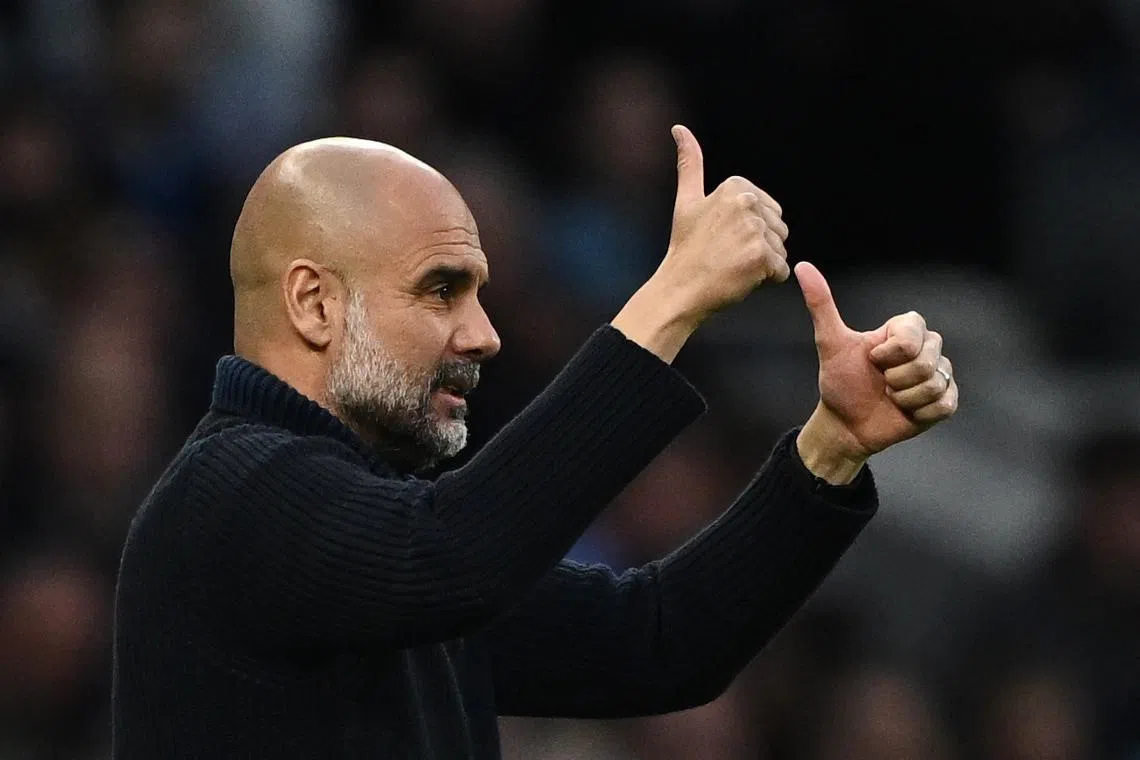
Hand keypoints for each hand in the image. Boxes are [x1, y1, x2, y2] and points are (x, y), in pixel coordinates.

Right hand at [652, 124, 789, 324]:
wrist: (679, 289)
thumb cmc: (685, 248)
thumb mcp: (687, 201)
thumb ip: (690, 164)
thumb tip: (680, 128)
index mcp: (736, 187)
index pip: (768, 211)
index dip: (749, 230)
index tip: (722, 238)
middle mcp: (748, 203)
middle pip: (778, 229)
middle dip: (759, 246)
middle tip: (727, 255)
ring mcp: (755, 230)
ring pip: (780, 250)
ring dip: (762, 264)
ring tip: (732, 267)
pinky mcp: (762, 257)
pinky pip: (780, 271)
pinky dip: (765, 281)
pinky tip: (740, 279)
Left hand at [794, 261, 958, 480]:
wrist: (846, 424)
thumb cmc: (840, 381)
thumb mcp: (830, 343)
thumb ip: (821, 304)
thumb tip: (803, 267)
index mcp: (905, 330)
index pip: (912, 335)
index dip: (889, 354)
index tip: (872, 360)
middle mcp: (927, 348)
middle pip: (926, 360)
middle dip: (896, 378)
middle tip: (881, 382)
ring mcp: (938, 374)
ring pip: (935, 383)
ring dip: (905, 397)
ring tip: (891, 397)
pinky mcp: (945, 400)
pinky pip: (944, 404)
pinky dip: (920, 412)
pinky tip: (905, 410)